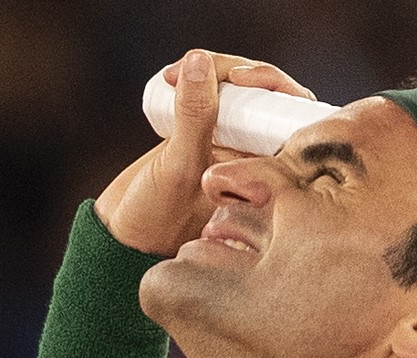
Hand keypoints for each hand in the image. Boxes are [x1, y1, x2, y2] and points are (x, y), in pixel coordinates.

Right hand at [97, 50, 312, 255]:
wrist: (125, 237)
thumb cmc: (158, 219)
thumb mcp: (178, 166)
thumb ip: (193, 117)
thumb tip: (199, 60)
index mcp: (271, 170)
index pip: (291, 115)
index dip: (274, 85)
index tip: (240, 77)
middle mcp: (256, 155)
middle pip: (265, 96)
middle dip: (236, 71)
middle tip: (204, 67)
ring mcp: (229, 143)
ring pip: (237, 92)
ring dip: (212, 71)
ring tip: (173, 75)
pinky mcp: (203, 133)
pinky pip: (211, 95)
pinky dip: (196, 79)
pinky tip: (171, 78)